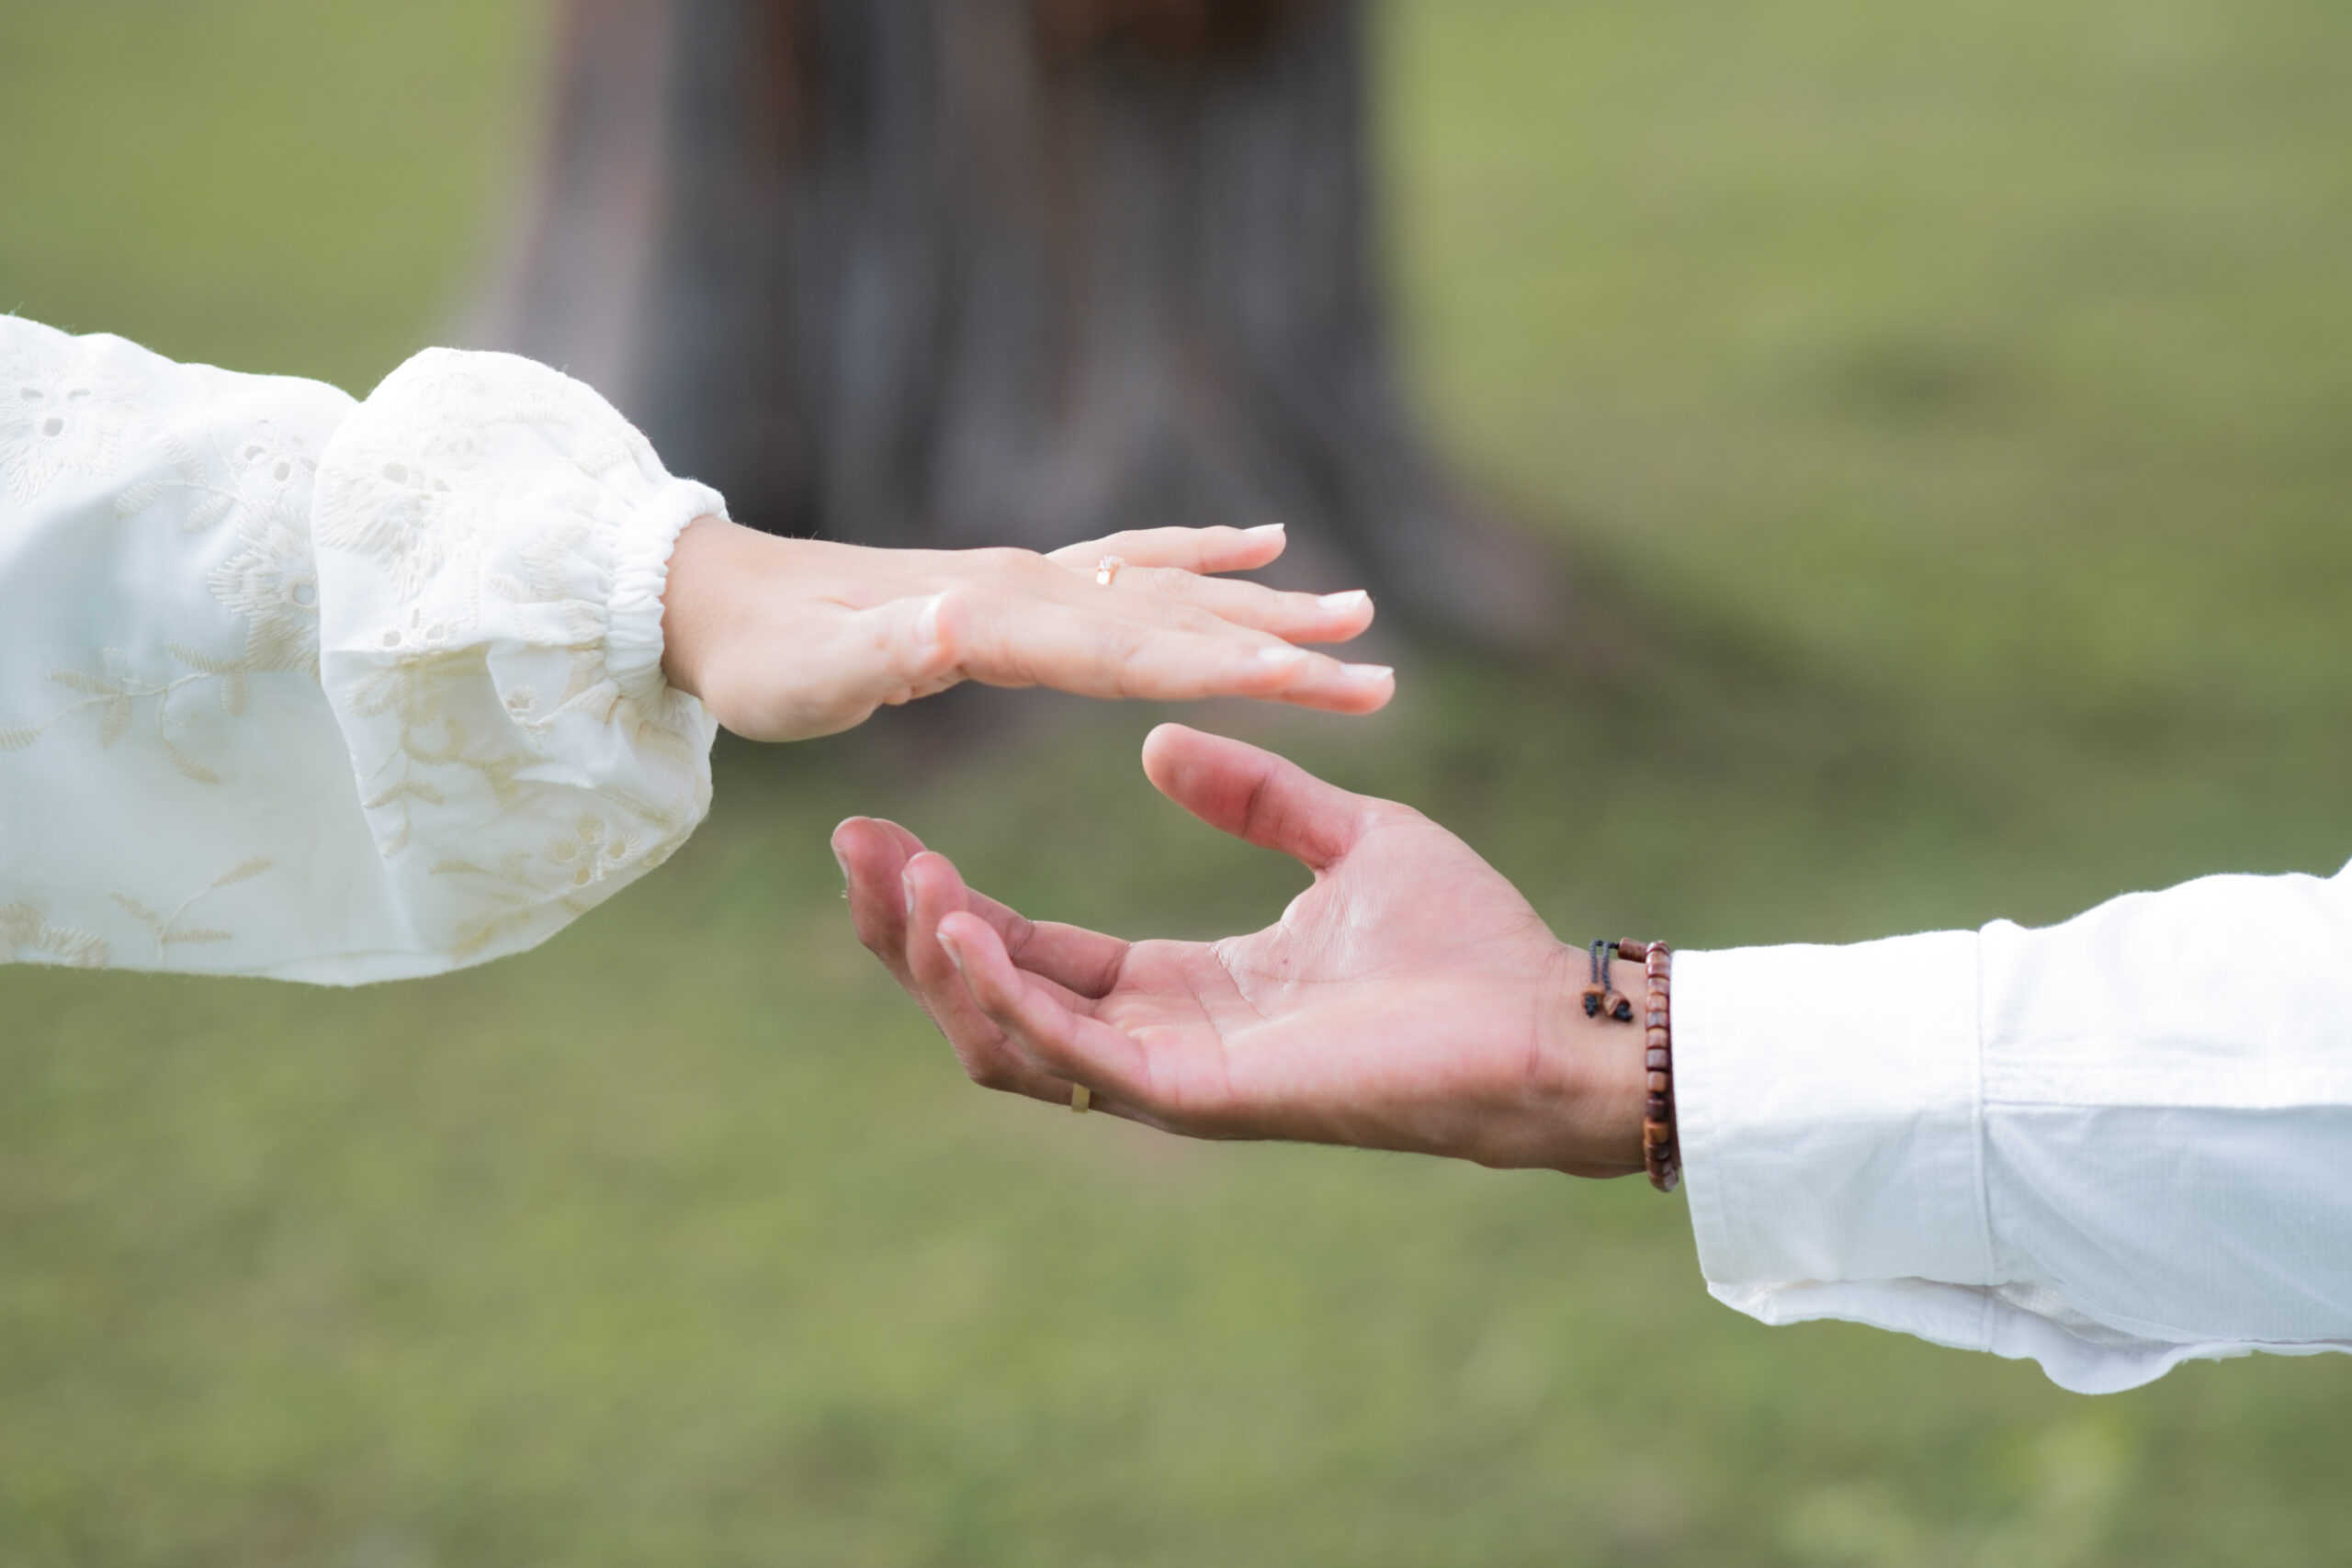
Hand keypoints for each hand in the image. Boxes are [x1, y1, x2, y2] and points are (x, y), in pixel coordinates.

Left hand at [659, 518, 1390, 740]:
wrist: (717, 599)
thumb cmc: (764, 660)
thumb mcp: (811, 675)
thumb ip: (889, 650)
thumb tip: (965, 621)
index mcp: (1001, 622)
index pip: (1138, 652)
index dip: (1233, 668)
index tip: (1320, 684)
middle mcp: (1035, 588)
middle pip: (1181, 620)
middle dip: (1284, 650)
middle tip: (1381, 675)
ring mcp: (1037, 578)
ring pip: (1176, 587)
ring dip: (1268, 603)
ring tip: (1359, 610)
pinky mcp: (1027, 585)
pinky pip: (1138, 562)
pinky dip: (1205, 552)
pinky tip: (1262, 542)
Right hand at [834, 725, 1648, 1175]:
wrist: (1544, 1017)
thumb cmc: (1464, 942)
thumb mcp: (1345, 838)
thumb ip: (1251, 797)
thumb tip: (1155, 744)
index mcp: (1187, 988)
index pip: (1034, 950)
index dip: (952, 899)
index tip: (883, 829)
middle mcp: (1163, 1040)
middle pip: (993, 998)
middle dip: (908, 930)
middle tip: (851, 846)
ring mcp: (1175, 1078)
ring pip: (1007, 1039)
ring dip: (937, 960)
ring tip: (894, 874)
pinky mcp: (1204, 1097)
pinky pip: (1074, 1054)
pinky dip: (1007, 993)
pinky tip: (962, 922)